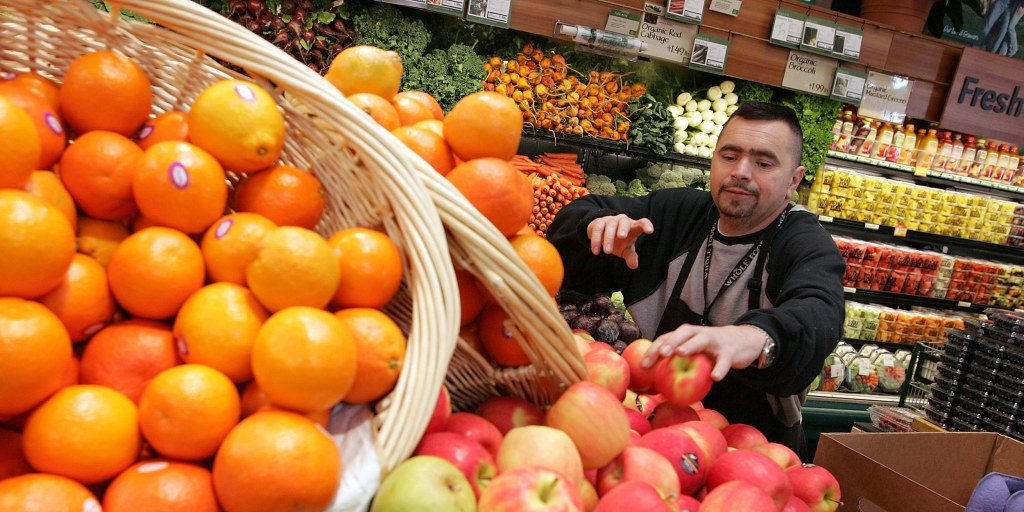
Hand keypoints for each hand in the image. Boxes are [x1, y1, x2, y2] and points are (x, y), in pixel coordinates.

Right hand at [587, 214, 653, 269]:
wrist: (602, 234)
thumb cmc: (619, 242)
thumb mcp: (625, 249)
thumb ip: (630, 256)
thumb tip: (634, 265)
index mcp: (633, 227)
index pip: (642, 223)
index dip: (646, 225)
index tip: (650, 231)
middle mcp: (623, 221)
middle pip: (624, 222)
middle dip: (623, 229)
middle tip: (621, 237)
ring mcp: (610, 220)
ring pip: (610, 225)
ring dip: (608, 238)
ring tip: (607, 252)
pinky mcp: (599, 222)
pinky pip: (598, 229)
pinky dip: (596, 240)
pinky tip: (596, 251)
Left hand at [641, 324, 766, 380]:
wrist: (743, 341)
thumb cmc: (711, 350)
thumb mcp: (695, 353)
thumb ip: (680, 364)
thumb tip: (659, 386)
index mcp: (687, 335)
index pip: (667, 337)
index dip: (655, 349)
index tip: (644, 365)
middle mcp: (699, 333)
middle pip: (682, 333)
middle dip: (670, 341)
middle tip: (661, 353)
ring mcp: (715, 341)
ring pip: (701, 340)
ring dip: (690, 345)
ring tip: (680, 353)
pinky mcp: (730, 352)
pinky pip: (724, 361)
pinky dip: (720, 368)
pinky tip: (715, 377)